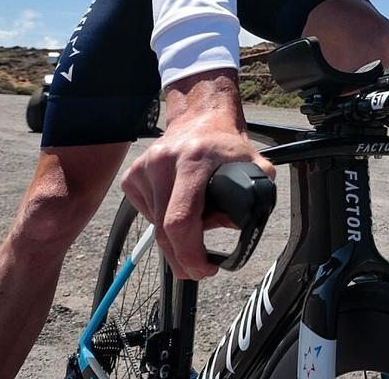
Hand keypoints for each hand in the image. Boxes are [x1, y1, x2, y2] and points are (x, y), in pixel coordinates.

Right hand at [120, 69, 274, 280]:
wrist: (200, 118)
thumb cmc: (228, 147)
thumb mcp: (254, 166)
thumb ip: (257, 196)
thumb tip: (240, 226)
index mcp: (193, 160)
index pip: (181, 220)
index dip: (190, 254)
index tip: (205, 268)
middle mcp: (162, 162)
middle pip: (163, 231)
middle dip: (182, 259)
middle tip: (199, 270)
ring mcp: (142, 169)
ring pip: (154, 226)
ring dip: (176, 235)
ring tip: (199, 214)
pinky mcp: (131, 177)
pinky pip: (147, 214)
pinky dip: (163, 220)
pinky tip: (179, 202)